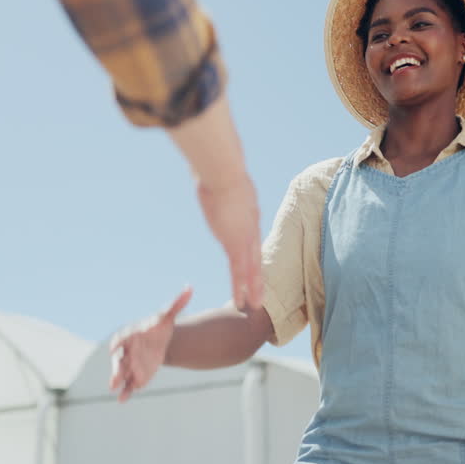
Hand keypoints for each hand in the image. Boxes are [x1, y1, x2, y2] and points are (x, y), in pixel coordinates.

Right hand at [109, 286, 192, 401]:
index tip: (116, 348)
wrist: (160, 343)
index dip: (118, 345)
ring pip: (121, 375)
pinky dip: (125, 393)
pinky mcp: (135, 377)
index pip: (120, 340)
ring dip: (118, 382)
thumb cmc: (159, 328)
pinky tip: (122, 400)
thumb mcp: (167, 317)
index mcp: (128, 335)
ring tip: (115, 390)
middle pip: (118, 360)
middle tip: (113, 377)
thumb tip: (190, 288)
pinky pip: (129, 386)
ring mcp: (129, 366)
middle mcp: (125, 352)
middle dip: (115, 368)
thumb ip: (176, 304)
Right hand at [164, 95, 263, 310]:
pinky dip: (243, 287)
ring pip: (250, 267)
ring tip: (254, 305)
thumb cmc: (218, 165)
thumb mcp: (216, 168)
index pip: (248, 233)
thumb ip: (212, 169)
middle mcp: (247, 224)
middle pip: (254, 254)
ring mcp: (243, 235)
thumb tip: (204, 158)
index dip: (250, 249)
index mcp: (244, 209)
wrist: (224, 170)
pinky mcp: (235, 243)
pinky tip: (244, 301)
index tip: (252, 261)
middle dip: (257, 274)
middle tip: (260, 293)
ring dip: (252, 287)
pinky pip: (241, 271)